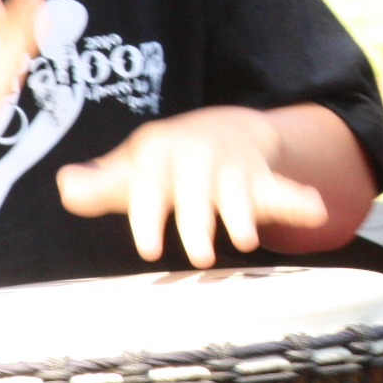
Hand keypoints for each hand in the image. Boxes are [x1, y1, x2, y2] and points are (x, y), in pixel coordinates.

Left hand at [57, 106, 328, 266]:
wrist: (222, 126)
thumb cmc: (163, 163)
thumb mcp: (130, 168)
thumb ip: (99, 184)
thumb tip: (67, 186)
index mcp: (159, 154)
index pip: (150, 187)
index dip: (149, 217)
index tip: (150, 250)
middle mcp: (198, 158)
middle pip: (198, 193)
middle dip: (200, 222)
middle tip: (202, 256)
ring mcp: (233, 169)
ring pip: (240, 192)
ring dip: (246, 214)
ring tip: (247, 239)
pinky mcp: (262, 181)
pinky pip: (283, 188)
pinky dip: (300, 200)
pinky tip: (315, 212)